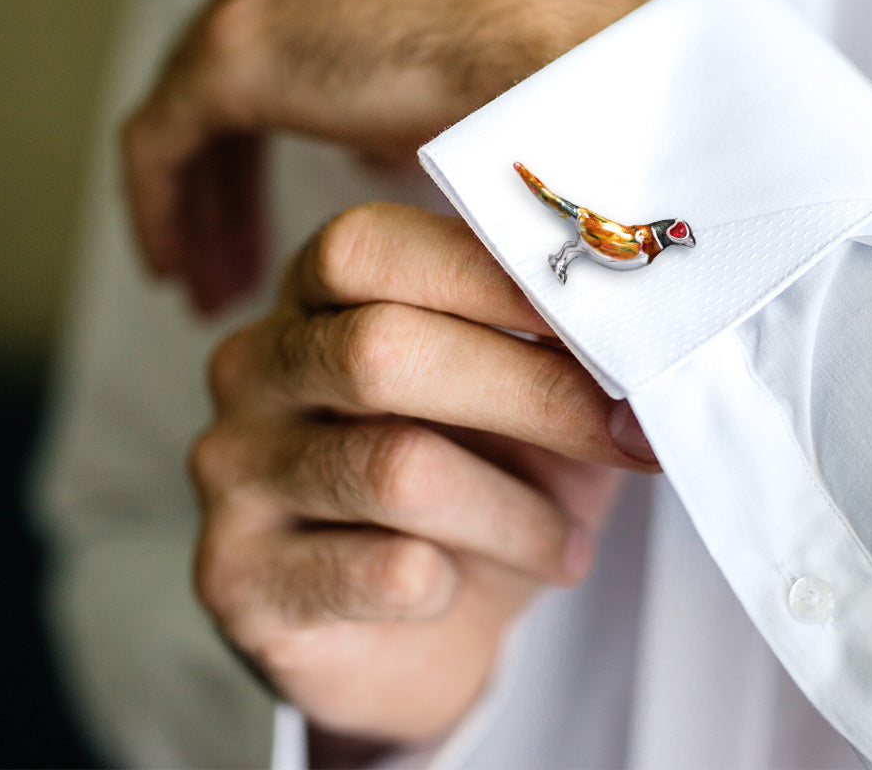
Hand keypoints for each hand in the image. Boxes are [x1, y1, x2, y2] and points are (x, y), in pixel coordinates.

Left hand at [122, 0, 709, 311]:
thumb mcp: (500, 59)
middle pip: (231, 65)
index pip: (295, 27)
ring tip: (216, 284)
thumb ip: (428, 84)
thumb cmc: (581, 53)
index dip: (283, 122)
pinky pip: (163, 138)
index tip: (286, 197)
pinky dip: (165, 206)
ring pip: (193, 105)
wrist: (595, 40)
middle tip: (236, 257)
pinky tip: (182, 272)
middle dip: (233, 172)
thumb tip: (387, 143)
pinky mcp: (239, 45)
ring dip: (205, 200)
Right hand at [190, 203, 658, 750]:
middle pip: (381, 351)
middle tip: (627, 436)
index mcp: (316, 295)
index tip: (603, 319)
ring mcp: (235, 471)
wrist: (410, 622)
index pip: (370, 249)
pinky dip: (457, 581)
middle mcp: (256, 368)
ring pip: (395, 469)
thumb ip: (550, 349)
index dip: (489, 275)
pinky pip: (379, 572)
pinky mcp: (239, 579)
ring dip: (516, 512)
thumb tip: (636, 326)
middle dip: (532, 393)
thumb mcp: (518, 396)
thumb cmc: (475, 475)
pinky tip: (469, 585)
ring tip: (565, 543)